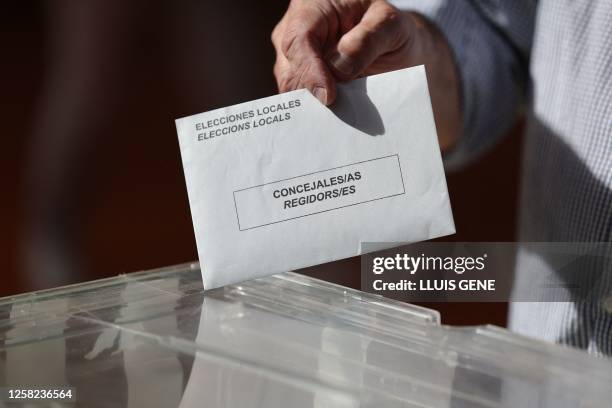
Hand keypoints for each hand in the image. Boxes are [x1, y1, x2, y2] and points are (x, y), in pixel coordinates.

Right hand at [271, 0, 461, 148]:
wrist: (392, 44)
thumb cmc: (389, 28)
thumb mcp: (391, 24)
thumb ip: (368, 39)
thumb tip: (339, 68)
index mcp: (313, 8)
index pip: (300, 40)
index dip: (310, 71)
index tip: (329, 97)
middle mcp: (295, 32)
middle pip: (289, 70)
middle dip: (309, 97)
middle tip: (333, 119)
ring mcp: (294, 60)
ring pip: (292, 92)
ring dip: (313, 111)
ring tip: (336, 126)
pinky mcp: (301, 83)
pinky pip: (301, 104)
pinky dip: (316, 116)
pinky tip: (333, 127)